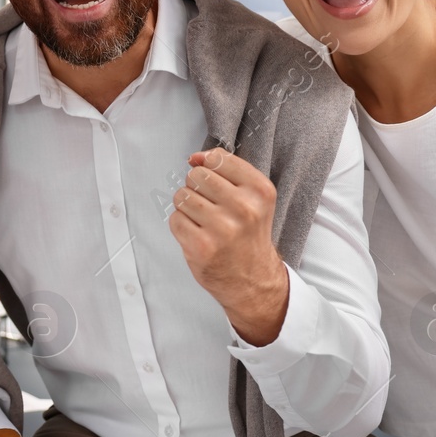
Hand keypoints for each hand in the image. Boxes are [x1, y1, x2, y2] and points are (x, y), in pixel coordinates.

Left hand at [168, 148, 288, 345]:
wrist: (252, 279)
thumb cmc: (248, 233)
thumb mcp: (253, 197)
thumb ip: (226, 170)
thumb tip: (194, 157)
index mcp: (260, 191)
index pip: (217, 159)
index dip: (209, 168)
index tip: (216, 184)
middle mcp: (244, 208)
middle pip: (196, 175)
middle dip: (196, 188)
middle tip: (210, 207)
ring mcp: (222, 229)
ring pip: (181, 196)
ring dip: (187, 207)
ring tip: (204, 222)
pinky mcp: (201, 246)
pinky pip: (174, 219)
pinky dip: (181, 225)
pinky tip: (198, 235)